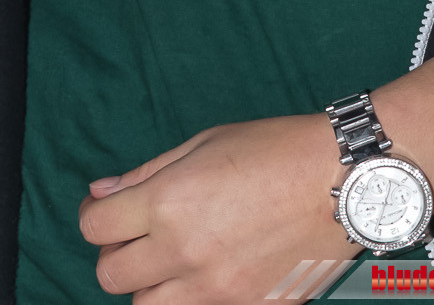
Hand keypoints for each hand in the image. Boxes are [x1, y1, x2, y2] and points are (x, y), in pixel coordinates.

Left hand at [78, 114, 353, 302]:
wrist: (338, 183)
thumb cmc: (273, 151)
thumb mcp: (202, 144)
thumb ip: (146, 174)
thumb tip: (101, 193)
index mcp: (168, 202)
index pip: (96, 228)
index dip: (95, 217)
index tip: (105, 212)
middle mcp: (184, 251)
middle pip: (111, 276)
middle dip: (117, 255)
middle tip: (137, 238)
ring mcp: (215, 289)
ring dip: (150, 286)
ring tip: (172, 261)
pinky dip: (192, 300)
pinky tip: (208, 274)